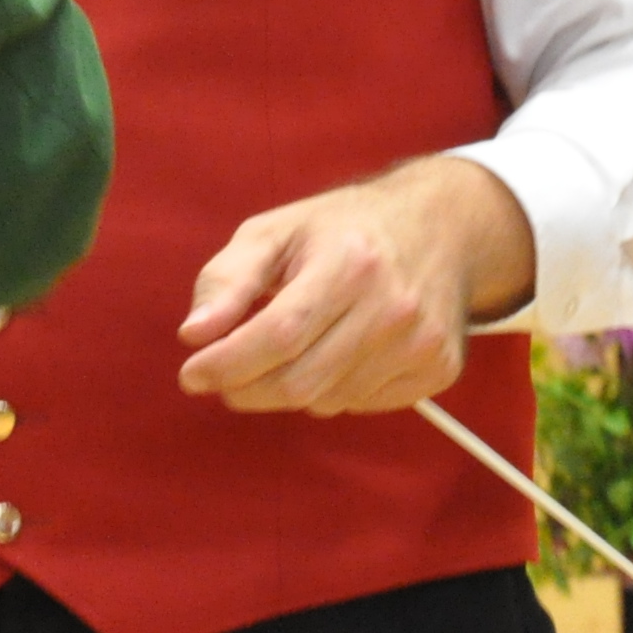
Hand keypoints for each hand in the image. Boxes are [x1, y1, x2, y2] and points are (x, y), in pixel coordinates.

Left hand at [176, 157, 535, 417]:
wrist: (440, 227)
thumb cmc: (343, 230)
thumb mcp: (275, 232)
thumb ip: (226, 280)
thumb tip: (194, 335)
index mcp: (349, 263)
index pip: (279, 335)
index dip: (228, 364)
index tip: (192, 375)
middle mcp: (392, 306)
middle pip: (300, 381)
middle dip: (247, 388)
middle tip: (224, 378)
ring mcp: (422, 342)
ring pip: (327, 401)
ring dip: (288, 389)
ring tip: (286, 351)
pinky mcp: (438, 368)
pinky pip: (361, 405)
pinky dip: (332, 392)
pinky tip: (334, 353)